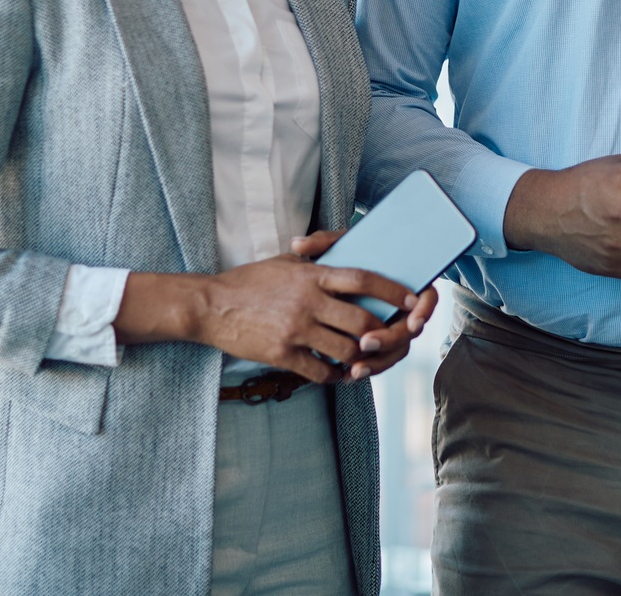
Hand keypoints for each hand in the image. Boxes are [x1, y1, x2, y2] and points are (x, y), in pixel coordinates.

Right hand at [115, 231, 420, 384]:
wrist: (209, 305)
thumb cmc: (250, 282)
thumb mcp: (286, 261)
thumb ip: (319, 256)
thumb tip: (349, 247)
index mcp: (313, 275)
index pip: (364, 280)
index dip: (392, 291)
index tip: (411, 300)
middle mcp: (308, 301)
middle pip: (363, 322)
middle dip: (383, 335)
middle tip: (389, 339)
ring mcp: (296, 329)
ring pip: (346, 351)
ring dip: (360, 359)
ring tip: (364, 360)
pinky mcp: (282, 354)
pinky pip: (320, 371)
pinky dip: (334, 375)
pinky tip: (337, 373)